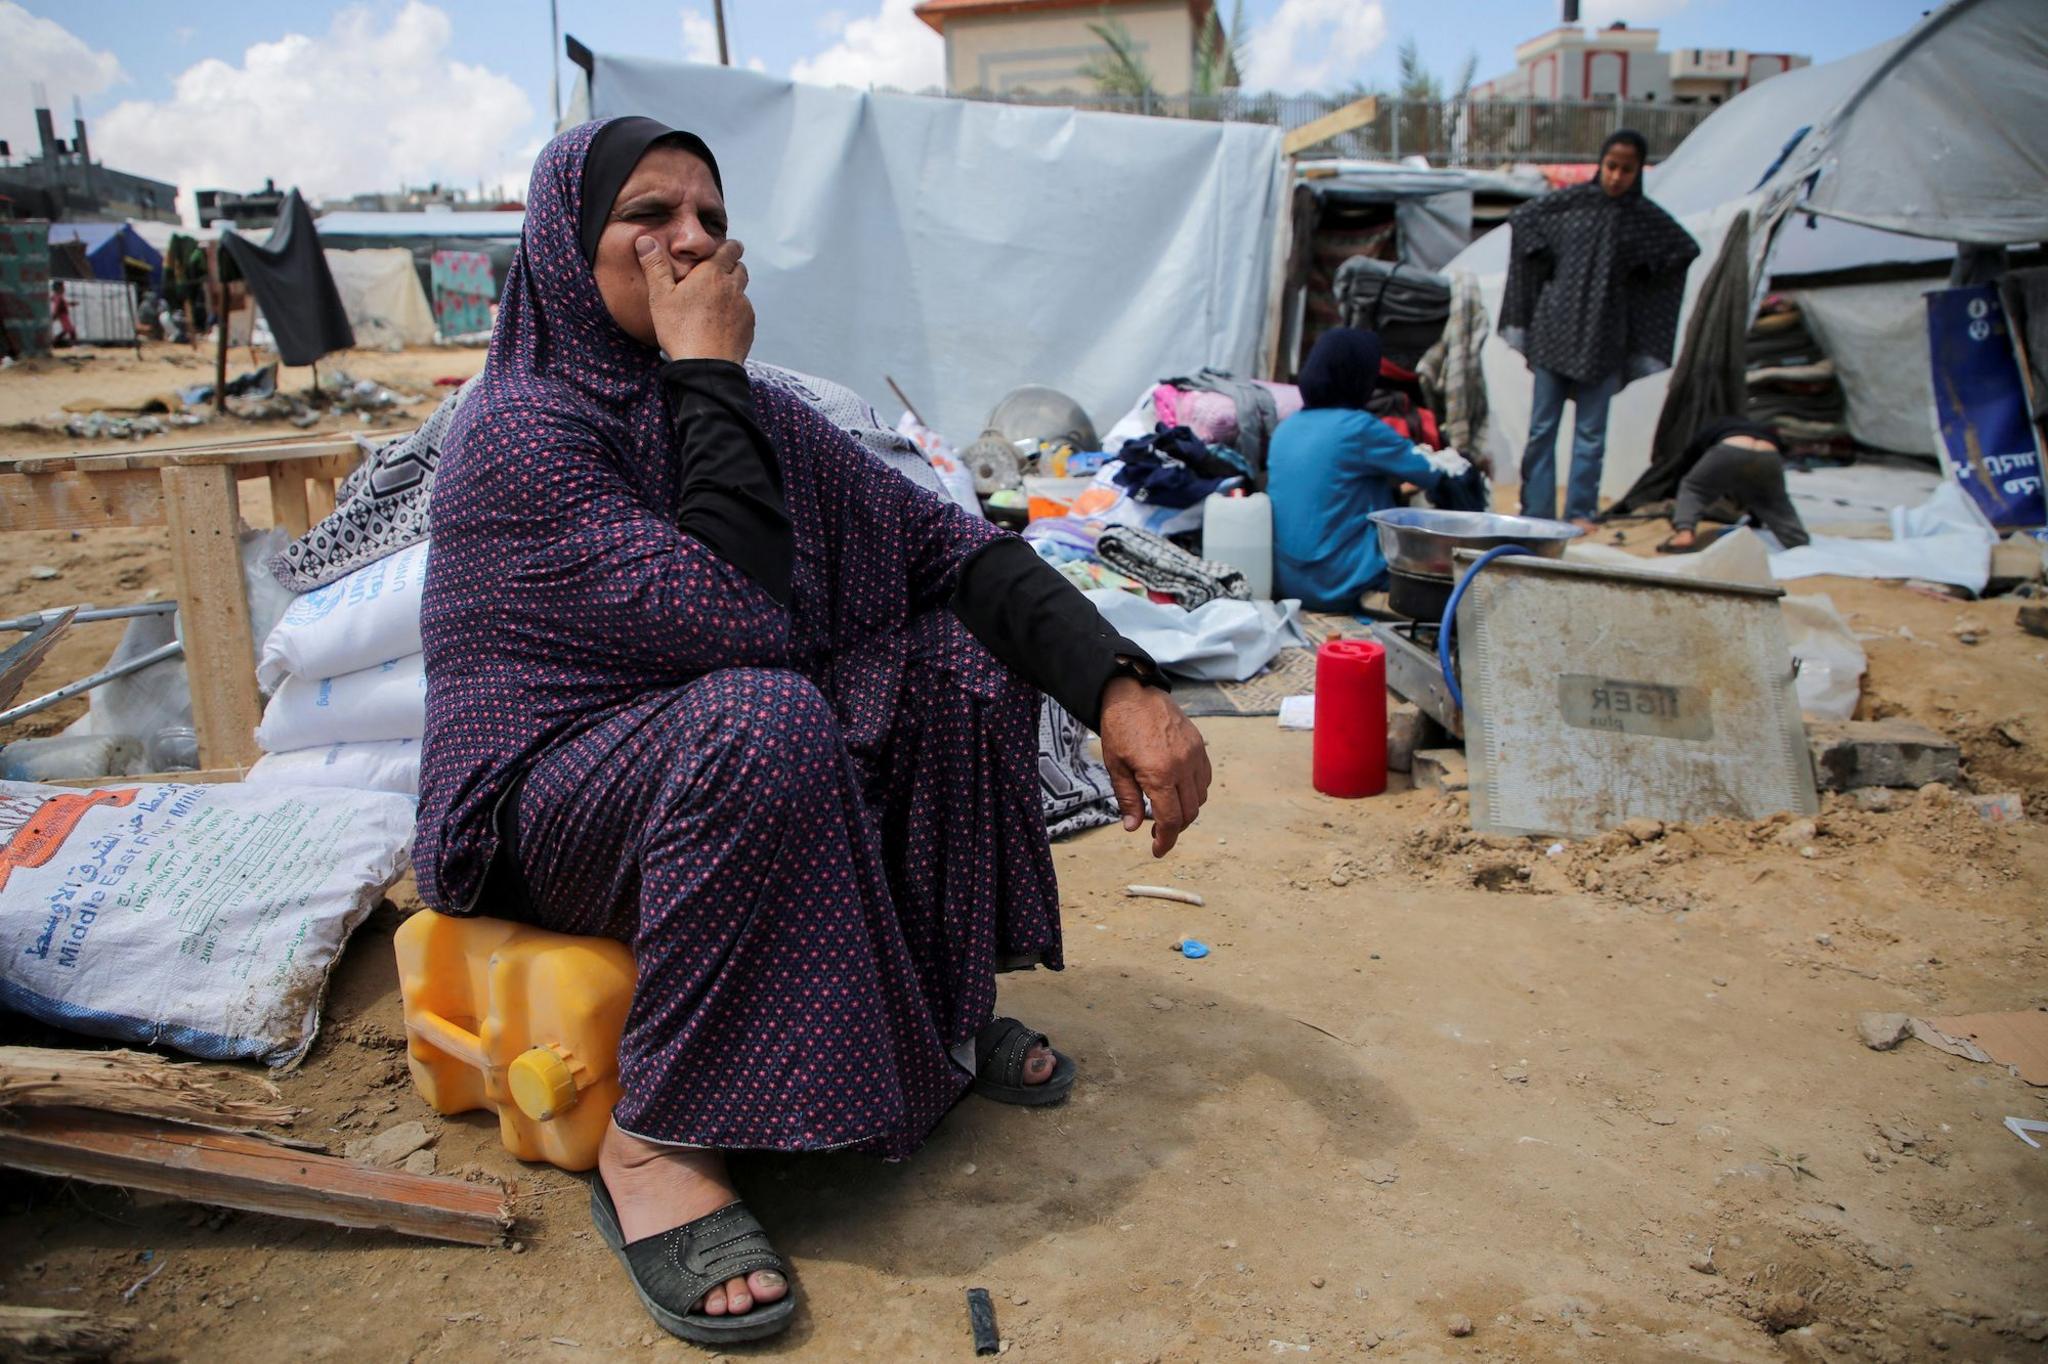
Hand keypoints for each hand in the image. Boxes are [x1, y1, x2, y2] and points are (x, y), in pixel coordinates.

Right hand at [637, 235, 753, 363]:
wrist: (706, 366)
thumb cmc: (681, 331)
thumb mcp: (660, 296)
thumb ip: (655, 266)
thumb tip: (645, 241)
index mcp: (712, 274)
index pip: (730, 249)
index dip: (729, 246)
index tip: (726, 248)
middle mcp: (732, 287)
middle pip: (739, 268)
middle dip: (731, 267)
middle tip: (717, 274)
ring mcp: (743, 307)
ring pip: (742, 291)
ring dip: (732, 291)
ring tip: (715, 301)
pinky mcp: (748, 326)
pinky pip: (744, 313)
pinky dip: (735, 313)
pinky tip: (720, 323)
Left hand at [1099, 676, 1210, 857]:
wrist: (1133, 693)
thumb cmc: (1120, 728)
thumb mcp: (1116, 766)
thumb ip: (1127, 799)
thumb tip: (1133, 828)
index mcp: (1159, 774)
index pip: (1171, 820)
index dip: (1166, 841)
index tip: (1158, 851)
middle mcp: (1182, 766)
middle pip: (1189, 812)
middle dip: (1175, 829)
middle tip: (1158, 834)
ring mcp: (1195, 755)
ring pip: (1200, 797)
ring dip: (1186, 811)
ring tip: (1167, 811)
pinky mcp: (1199, 745)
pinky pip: (1205, 778)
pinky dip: (1195, 791)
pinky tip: (1179, 791)